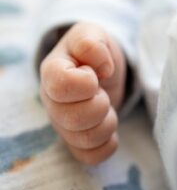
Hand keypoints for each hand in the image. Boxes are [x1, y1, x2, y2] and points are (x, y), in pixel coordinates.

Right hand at [39, 22, 125, 164]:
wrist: (102, 69)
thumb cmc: (95, 51)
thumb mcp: (93, 34)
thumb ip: (91, 42)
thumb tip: (100, 67)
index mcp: (52, 73)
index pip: (61, 86)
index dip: (86, 82)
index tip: (94, 74)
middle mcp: (52, 103)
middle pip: (74, 119)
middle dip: (100, 104)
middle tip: (103, 92)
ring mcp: (63, 125)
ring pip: (84, 140)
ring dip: (107, 124)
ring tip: (108, 109)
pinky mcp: (78, 141)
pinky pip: (90, 156)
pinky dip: (107, 145)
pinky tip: (111, 128)